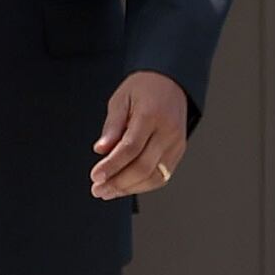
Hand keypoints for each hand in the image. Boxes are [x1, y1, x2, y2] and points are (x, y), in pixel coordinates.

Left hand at [89, 71, 191, 200]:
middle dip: (118, 183)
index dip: (112, 166)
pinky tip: (126, 187)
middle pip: (143, 167)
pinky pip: (162, 176)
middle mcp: (168, 131)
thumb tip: (100, 151)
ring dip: (129, 189)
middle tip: (98, 189)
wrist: (170, 82)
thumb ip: (111, 127)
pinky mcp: (179, 152)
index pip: (130, 148)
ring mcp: (176, 143)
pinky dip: (143, 185)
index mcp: (151, 115)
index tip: (95, 176)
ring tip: (109, 192)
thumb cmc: (143, 88)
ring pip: (154, 177)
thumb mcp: (120, 99)